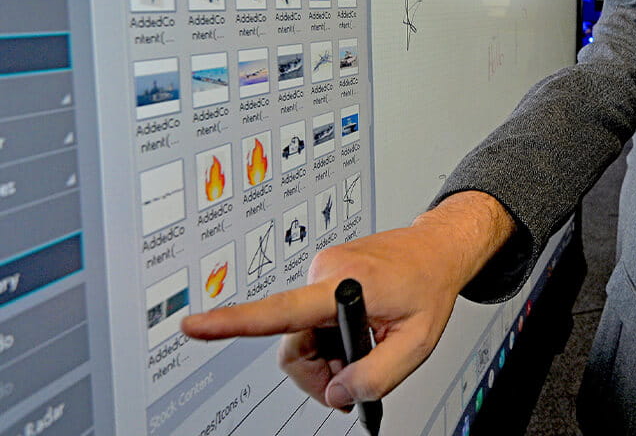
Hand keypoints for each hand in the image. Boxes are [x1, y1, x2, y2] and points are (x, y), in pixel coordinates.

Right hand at [181, 191, 512, 408]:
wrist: (437, 249)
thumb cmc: (429, 286)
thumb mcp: (417, 343)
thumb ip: (375, 376)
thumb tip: (336, 391)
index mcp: (344, 284)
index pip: (280, 309)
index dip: (232, 321)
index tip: (193, 326)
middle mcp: (325, 271)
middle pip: (291, 342)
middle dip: (318, 369)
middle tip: (352, 375)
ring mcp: (322, 269)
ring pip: (300, 334)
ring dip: (326, 353)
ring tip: (365, 346)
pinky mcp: (323, 273)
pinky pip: (310, 319)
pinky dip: (329, 335)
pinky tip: (358, 330)